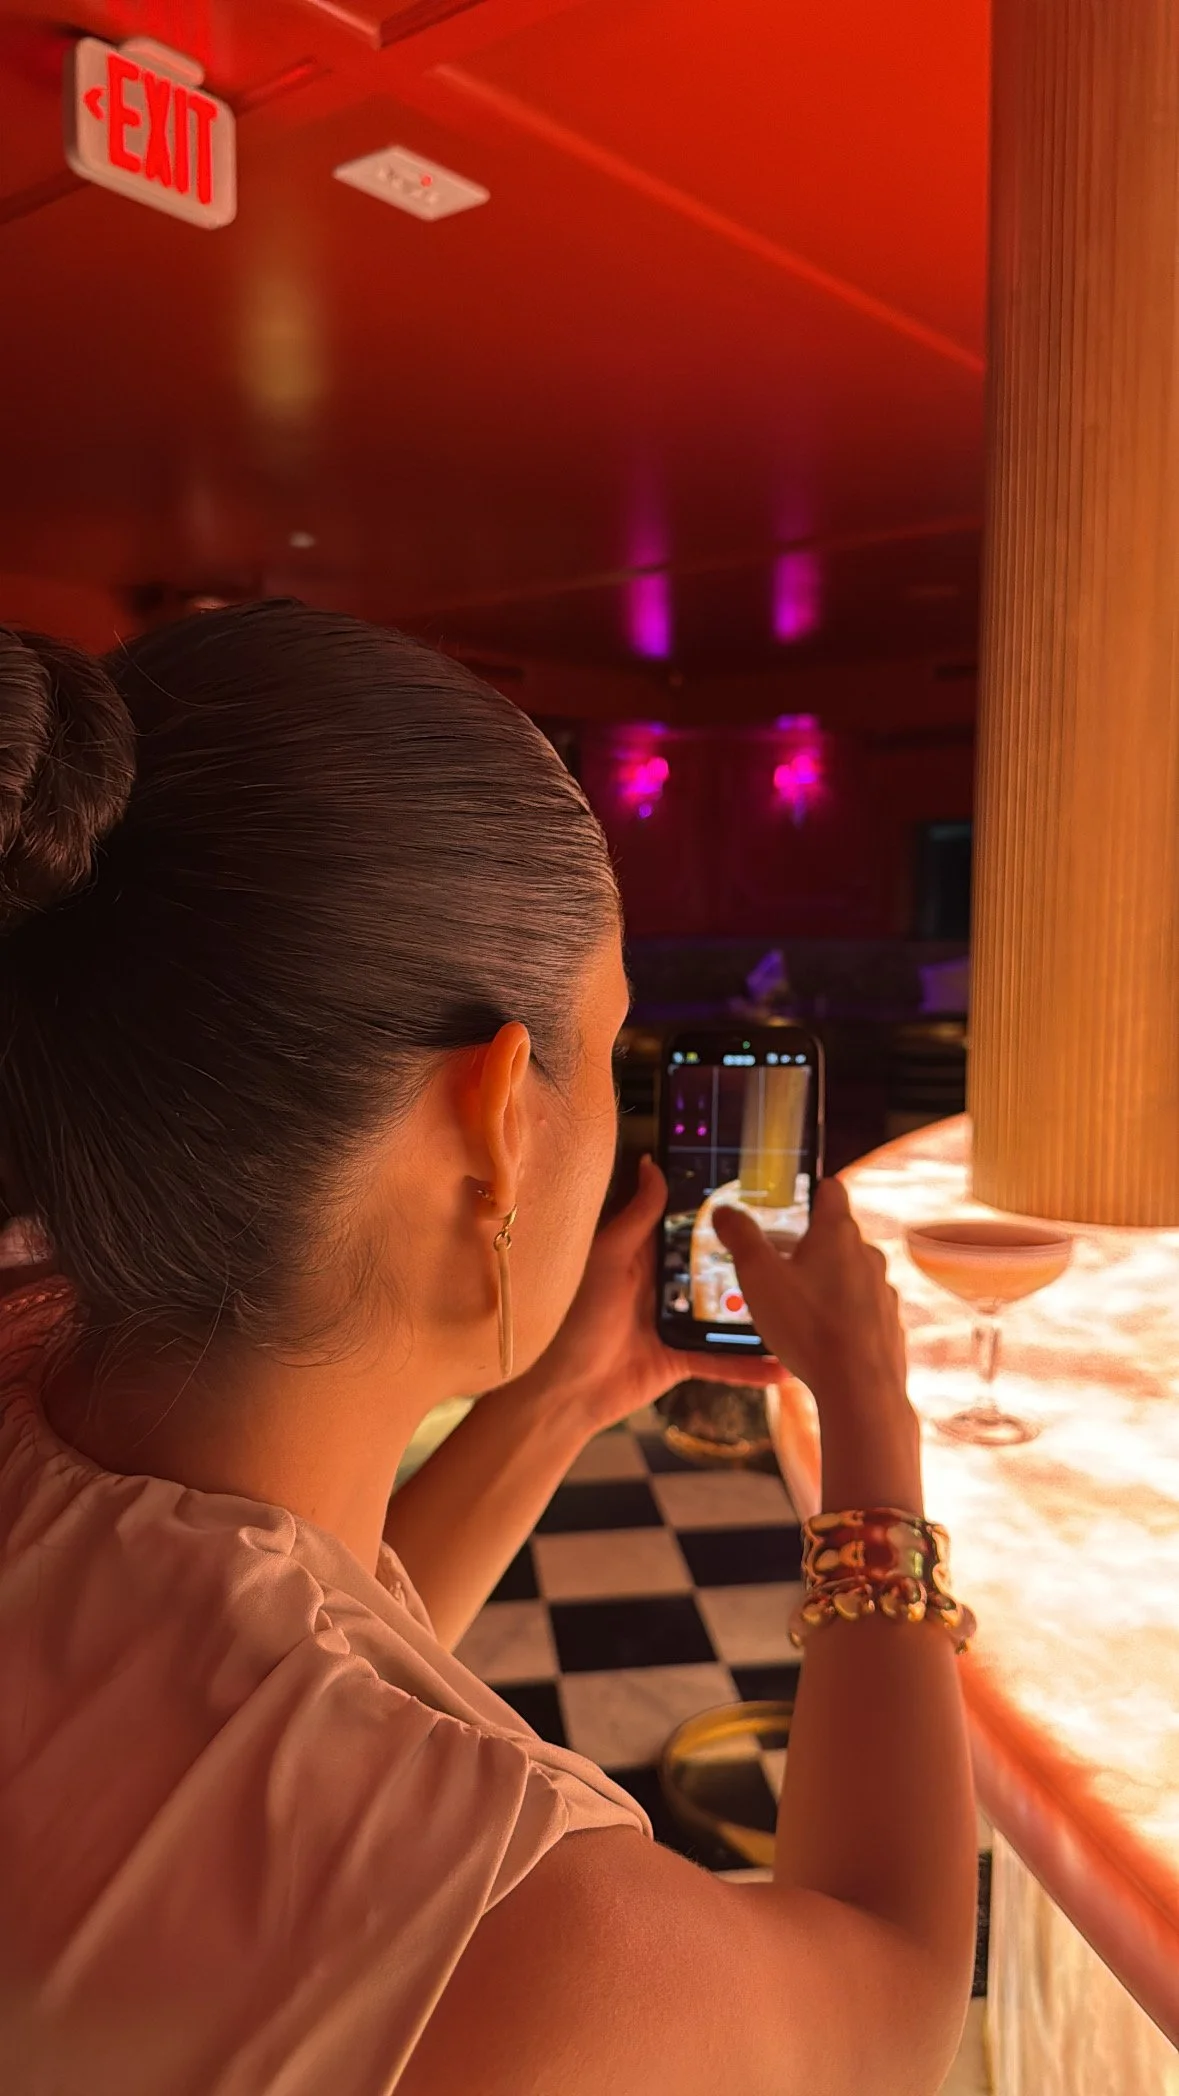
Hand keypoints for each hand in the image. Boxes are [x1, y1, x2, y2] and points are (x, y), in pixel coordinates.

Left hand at [524, 1155, 778, 1436]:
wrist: (568, 1389)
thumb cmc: (578, 1316)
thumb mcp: (610, 1258)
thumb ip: (637, 1216)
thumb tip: (652, 1163)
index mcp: (645, 1254)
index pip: (687, 1225)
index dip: (717, 1210)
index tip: (758, 1190)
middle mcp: (664, 1284)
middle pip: (714, 1266)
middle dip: (751, 1259)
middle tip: (801, 1243)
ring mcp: (676, 1322)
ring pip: (725, 1313)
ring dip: (759, 1313)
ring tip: (805, 1301)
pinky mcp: (683, 1357)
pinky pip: (722, 1360)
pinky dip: (750, 1367)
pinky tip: (784, 1369)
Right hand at [714, 1180, 921, 1510]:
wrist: (860, 1388)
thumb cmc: (808, 1326)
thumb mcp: (758, 1277)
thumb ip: (740, 1238)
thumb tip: (725, 1211)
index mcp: (836, 1232)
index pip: (830, 1189)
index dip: (809, 1189)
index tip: (790, 1200)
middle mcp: (866, 1254)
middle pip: (837, 1235)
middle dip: (808, 1245)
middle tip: (776, 1264)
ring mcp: (882, 1290)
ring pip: (850, 1274)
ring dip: (825, 1282)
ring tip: (795, 1306)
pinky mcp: (888, 1324)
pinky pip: (861, 1309)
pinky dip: (842, 1315)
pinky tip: (819, 1337)